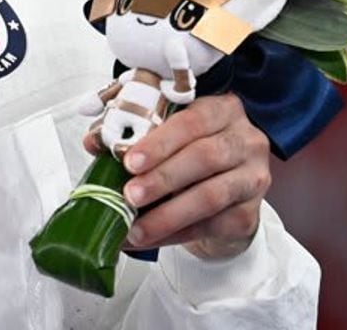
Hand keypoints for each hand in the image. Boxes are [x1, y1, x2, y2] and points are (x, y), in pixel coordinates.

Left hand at [118, 93, 269, 259]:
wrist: (225, 185)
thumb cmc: (188, 148)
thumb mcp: (164, 129)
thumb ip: (131, 130)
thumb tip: (94, 142)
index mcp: (221, 109)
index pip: (192, 121)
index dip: (159, 142)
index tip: (130, 160)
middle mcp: (245, 140)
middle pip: (204, 158)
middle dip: (162, 178)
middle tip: (129, 194)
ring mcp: (253, 178)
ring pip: (210, 196)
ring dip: (168, 213)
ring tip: (136, 225)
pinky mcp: (250, 213)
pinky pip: (212, 225)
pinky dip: (177, 234)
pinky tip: (151, 238)